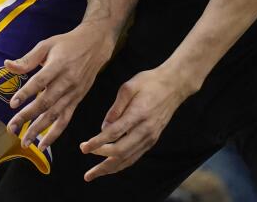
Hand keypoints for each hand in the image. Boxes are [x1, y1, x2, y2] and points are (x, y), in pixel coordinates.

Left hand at [3, 21, 115, 148]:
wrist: (95, 45)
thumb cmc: (67, 44)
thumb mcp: (46, 45)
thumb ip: (27, 59)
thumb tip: (7, 65)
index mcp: (58, 65)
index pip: (40, 82)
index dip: (26, 93)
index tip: (13, 104)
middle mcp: (67, 82)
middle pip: (45, 102)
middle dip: (28, 117)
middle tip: (12, 128)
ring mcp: (73, 93)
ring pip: (55, 115)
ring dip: (39, 130)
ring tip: (25, 141)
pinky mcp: (77, 100)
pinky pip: (65, 120)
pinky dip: (55, 133)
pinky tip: (43, 144)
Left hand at [79, 65, 193, 180]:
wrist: (174, 86)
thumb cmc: (149, 82)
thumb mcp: (129, 86)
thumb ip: (115, 107)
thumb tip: (104, 127)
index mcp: (137, 114)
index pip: (113, 134)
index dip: (97, 143)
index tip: (83, 148)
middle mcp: (145, 130)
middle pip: (120, 152)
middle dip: (101, 163)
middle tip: (87, 170)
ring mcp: (150, 137)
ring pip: (128, 159)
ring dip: (110, 169)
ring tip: (94, 174)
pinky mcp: (152, 140)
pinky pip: (135, 156)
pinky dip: (122, 164)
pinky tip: (110, 167)